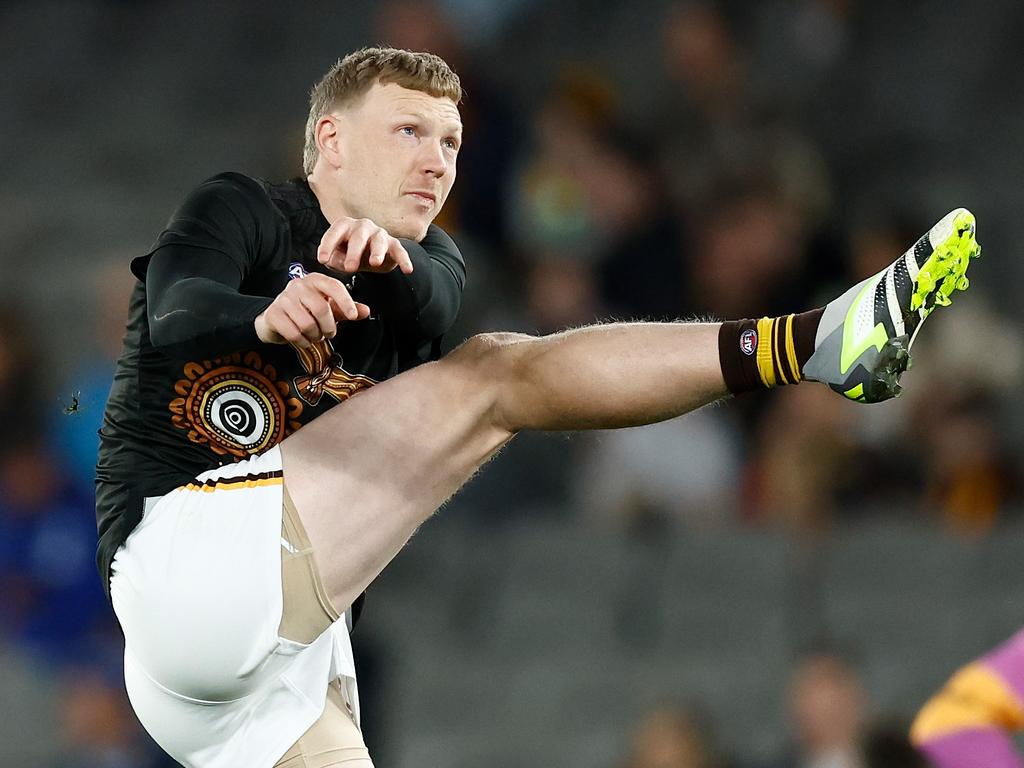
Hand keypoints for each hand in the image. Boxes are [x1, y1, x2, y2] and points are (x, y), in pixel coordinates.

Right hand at [254, 273, 369, 347]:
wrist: (276, 320)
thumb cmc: (306, 312)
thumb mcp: (329, 309)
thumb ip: (348, 310)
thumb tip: (365, 311)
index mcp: (315, 280)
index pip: (334, 286)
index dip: (346, 302)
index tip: (353, 316)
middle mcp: (298, 285)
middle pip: (321, 309)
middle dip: (329, 327)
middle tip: (328, 333)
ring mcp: (283, 298)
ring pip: (307, 324)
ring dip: (315, 336)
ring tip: (314, 336)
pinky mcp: (273, 314)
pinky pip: (294, 333)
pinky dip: (302, 342)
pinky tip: (303, 340)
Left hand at [316, 217, 413, 274]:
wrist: (371, 258)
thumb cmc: (349, 255)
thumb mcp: (337, 258)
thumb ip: (332, 259)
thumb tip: (331, 261)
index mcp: (345, 226)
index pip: (334, 232)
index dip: (328, 245)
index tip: (322, 260)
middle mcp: (362, 226)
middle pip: (358, 236)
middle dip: (354, 252)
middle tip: (349, 268)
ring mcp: (379, 234)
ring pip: (379, 241)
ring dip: (377, 252)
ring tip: (374, 264)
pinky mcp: (394, 244)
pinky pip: (400, 251)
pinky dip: (404, 260)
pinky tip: (408, 270)